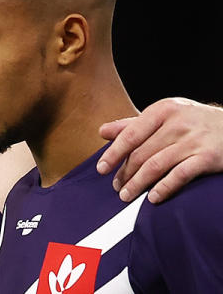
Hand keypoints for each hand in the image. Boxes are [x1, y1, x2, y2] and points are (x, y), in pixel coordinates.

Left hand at [97, 97, 222, 203]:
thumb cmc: (194, 122)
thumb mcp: (165, 116)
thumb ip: (133, 124)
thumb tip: (103, 132)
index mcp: (163, 110)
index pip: (131, 134)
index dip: (114, 153)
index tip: (101, 169)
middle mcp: (177, 123)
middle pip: (142, 152)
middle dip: (125, 173)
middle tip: (116, 187)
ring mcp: (194, 140)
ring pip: (156, 165)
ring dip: (138, 183)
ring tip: (127, 195)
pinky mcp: (208, 157)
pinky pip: (180, 175)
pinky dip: (164, 188)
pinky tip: (153, 198)